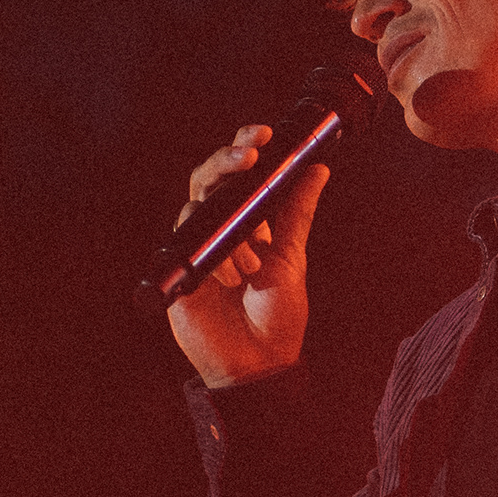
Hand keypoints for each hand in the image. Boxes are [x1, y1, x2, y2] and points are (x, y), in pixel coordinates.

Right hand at [166, 125, 330, 388]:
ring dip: (230, 229)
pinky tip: (230, 277)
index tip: (263, 133)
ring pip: (197, 207)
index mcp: (249, 220)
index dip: (245, 146)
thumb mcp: (291, 257)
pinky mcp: (179, 270)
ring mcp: (198, 247)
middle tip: (248, 156)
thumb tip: (318, 168)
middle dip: (227, 160)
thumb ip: (297, 212)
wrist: (258, 363)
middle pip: (210, 178)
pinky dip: (212, 255)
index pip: (241, 171)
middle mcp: (220, 228)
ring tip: (251, 266)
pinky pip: (185, 244)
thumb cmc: (277, 315)